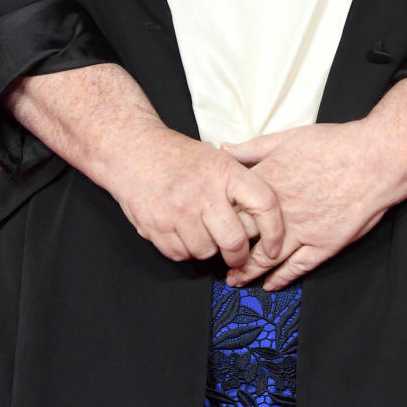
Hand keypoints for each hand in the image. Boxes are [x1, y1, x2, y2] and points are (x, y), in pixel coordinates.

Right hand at [106, 126, 284, 267]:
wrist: (132, 150)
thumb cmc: (179, 156)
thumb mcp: (216, 157)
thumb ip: (239, 184)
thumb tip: (267, 219)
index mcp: (224, 171)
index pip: (263, 204)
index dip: (274, 231)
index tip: (274, 246)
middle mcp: (202, 192)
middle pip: (234, 240)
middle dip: (239, 255)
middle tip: (238, 256)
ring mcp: (176, 211)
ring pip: (206, 251)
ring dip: (208, 249)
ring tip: (203, 233)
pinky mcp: (154, 227)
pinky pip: (180, 254)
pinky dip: (185, 250)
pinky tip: (182, 233)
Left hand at [221, 121, 394, 290]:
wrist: (375, 159)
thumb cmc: (335, 144)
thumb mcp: (288, 137)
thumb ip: (253, 147)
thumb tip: (223, 149)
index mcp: (267, 184)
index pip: (229, 208)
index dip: (215, 219)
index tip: (207, 226)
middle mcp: (280, 213)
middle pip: (241, 237)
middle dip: (224, 250)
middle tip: (213, 259)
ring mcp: (302, 231)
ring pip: (265, 259)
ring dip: (247, 272)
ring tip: (234, 280)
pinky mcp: (324, 245)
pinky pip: (297, 268)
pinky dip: (281, 279)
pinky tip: (270, 285)